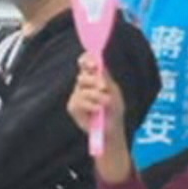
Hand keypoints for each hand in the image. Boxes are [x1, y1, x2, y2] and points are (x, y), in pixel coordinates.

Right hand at [69, 54, 129, 178]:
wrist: (111, 129)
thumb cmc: (114, 109)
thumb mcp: (114, 93)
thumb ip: (106, 79)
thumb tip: (100, 66)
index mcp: (94, 77)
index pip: (86, 62)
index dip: (87, 59)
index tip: (93, 64)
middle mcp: (84, 84)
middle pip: (83, 75)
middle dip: (94, 80)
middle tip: (103, 87)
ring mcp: (77, 95)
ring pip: (81, 89)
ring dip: (96, 95)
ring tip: (105, 103)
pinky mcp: (73, 106)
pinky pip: (79, 101)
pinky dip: (90, 105)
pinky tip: (98, 110)